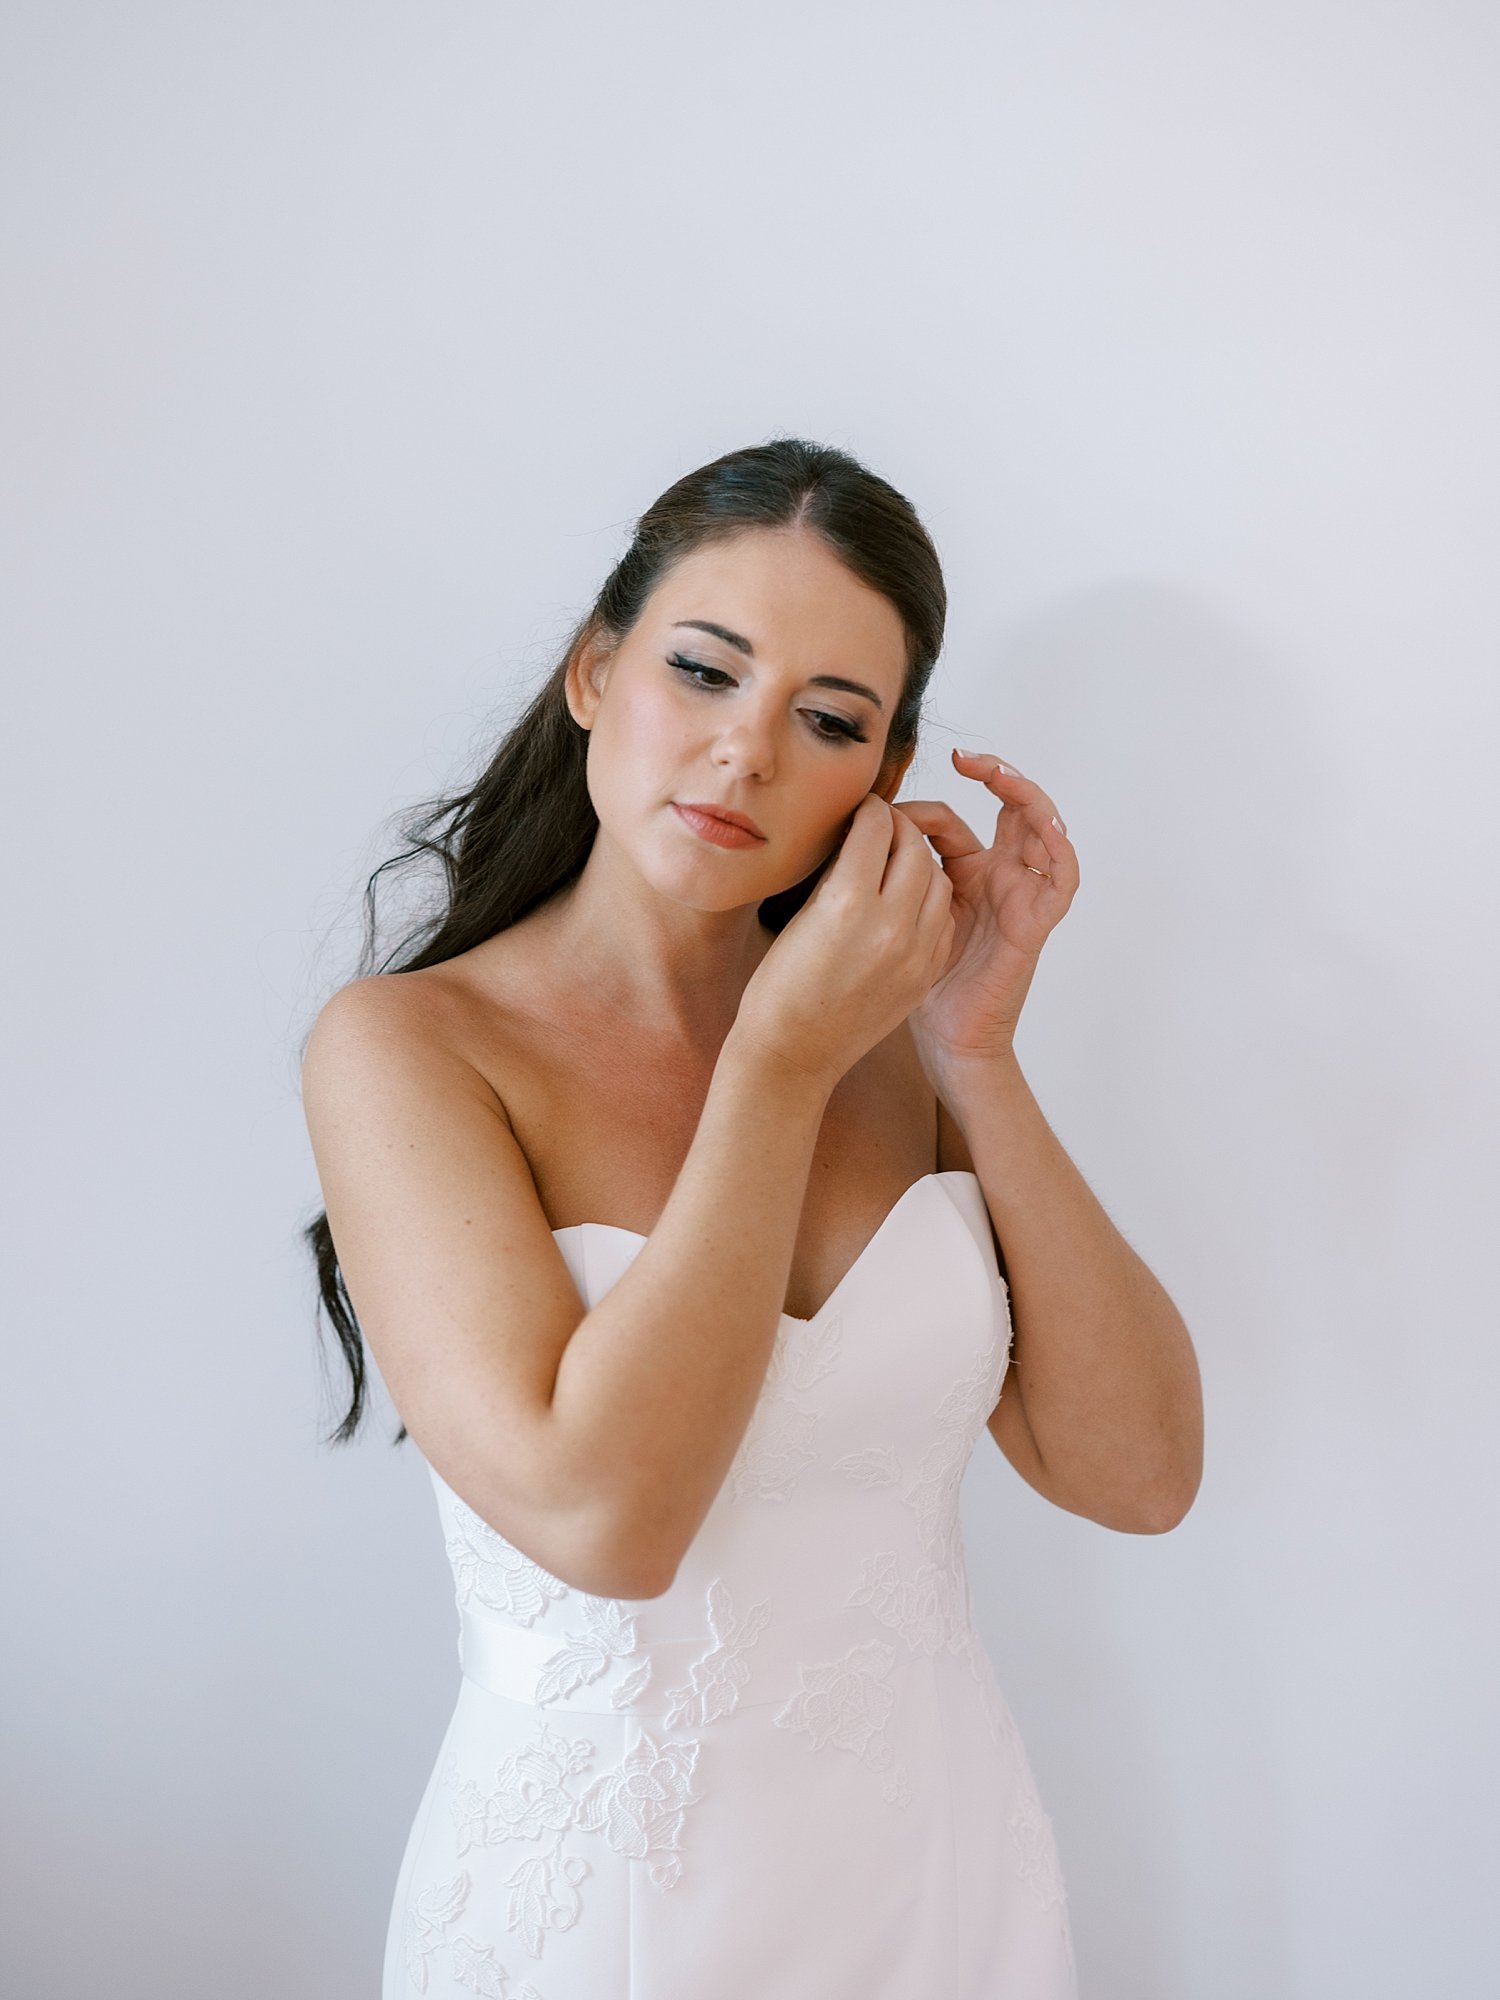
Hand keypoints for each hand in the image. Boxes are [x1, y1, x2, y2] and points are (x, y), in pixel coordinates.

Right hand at [731, 793, 955, 1086]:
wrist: (793, 1053)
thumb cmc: (780, 985)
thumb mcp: (802, 915)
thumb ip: (838, 872)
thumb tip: (862, 836)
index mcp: (847, 903)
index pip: (876, 827)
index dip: (869, 809)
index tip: (864, 807)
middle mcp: (889, 926)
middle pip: (915, 850)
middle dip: (900, 829)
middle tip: (884, 827)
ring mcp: (914, 954)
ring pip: (938, 882)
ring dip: (920, 864)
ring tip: (896, 864)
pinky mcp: (924, 975)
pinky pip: (942, 920)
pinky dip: (929, 902)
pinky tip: (906, 903)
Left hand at [892, 748, 1079, 1067]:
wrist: (942, 1036)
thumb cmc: (914, 981)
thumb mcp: (895, 913)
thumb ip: (886, 874)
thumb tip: (854, 829)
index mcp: (963, 875)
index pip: (954, 819)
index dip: (928, 804)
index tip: (892, 803)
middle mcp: (998, 878)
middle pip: (1010, 809)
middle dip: (994, 775)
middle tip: (966, 758)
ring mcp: (1020, 897)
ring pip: (1043, 829)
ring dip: (1028, 797)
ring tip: (1003, 776)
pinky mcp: (1036, 922)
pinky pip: (1062, 878)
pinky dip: (1059, 847)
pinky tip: (1042, 825)